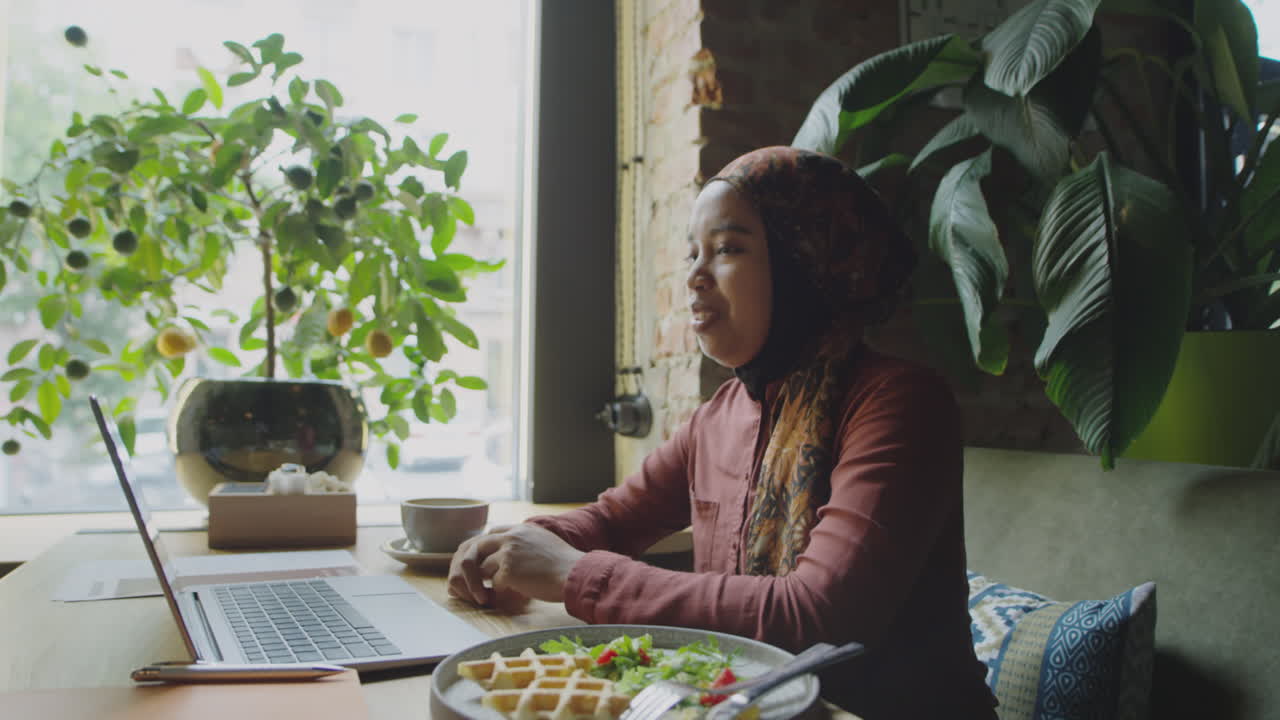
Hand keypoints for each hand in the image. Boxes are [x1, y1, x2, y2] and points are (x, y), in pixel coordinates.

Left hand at [447, 523, 584, 606]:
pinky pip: (494, 583)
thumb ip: (528, 543)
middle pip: (479, 546)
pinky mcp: (508, 570)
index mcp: (522, 529)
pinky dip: (497, 593)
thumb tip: (518, 555)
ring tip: (485, 594)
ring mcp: (509, 552)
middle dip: (474, 563)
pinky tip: (503, 599)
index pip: (494, 532)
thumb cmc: (566, 564)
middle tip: (473, 578)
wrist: (575, 573)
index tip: (485, 560)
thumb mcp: (546, 543)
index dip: (487, 547)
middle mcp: (513, 536)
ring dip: (483, 582)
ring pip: (483, 566)